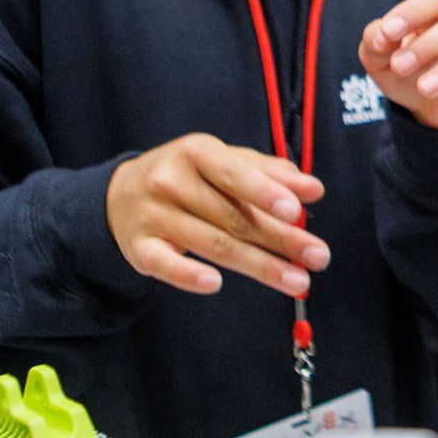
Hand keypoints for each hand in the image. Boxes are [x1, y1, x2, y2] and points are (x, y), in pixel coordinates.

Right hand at [107, 134, 328, 297]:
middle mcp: (170, 181)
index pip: (235, 175)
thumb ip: (270, 173)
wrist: (120, 193)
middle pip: (233, 217)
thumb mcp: (225, 162)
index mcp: (196, 152)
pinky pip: (165, 265)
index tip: (296, 212)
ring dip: (259, 266)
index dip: (265, 193)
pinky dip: (188, 276)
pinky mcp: (138, 248)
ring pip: (212, 244)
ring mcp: (152, 216)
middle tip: (318, 257)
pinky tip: (214, 284)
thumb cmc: (188, 176)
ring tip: (297, 280)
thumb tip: (314, 190)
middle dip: (280, 239)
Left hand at [360, 0, 437, 133]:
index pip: (431, 1)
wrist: (430, 113)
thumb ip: (374, 43)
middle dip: (427, 44)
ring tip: (425, 88)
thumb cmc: (408, 73)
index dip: (411, 13)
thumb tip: (380, 34)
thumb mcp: (380, 61)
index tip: (388, 33)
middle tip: (400, 66)